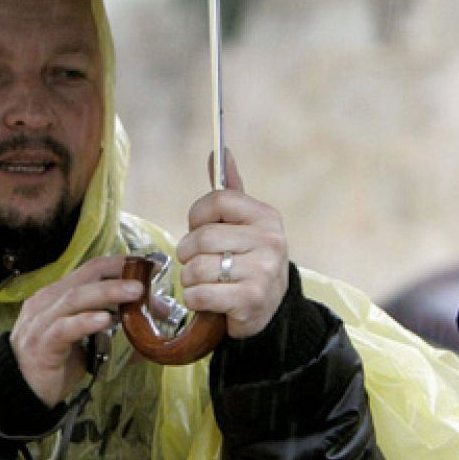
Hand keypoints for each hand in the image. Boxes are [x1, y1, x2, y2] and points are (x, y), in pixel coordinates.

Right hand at [10, 256, 141, 405]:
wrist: (23, 391)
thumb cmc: (56, 363)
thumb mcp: (85, 340)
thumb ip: (109, 329)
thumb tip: (146, 330)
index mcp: (58, 295)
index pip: (91, 269)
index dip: (119, 264)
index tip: (148, 266)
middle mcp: (48, 301)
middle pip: (87, 277)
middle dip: (119, 275)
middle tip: (146, 280)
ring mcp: (42, 321)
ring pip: (76, 297)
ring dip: (109, 292)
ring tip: (135, 293)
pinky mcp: (42, 343)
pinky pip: (65, 328)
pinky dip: (86, 321)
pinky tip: (105, 320)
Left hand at [176, 150, 287, 338]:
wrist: (268, 309)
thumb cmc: (246, 260)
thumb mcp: (242, 224)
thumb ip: (228, 191)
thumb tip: (220, 150)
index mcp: (266, 217)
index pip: (218, 200)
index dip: (197, 217)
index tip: (199, 230)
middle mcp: (270, 241)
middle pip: (203, 237)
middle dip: (188, 253)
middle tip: (195, 262)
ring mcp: (264, 271)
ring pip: (198, 268)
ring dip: (189, 279)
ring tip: (203, 282)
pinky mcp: (252, 300)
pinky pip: (201, 294)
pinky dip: (194, 299)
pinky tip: (206, 300)